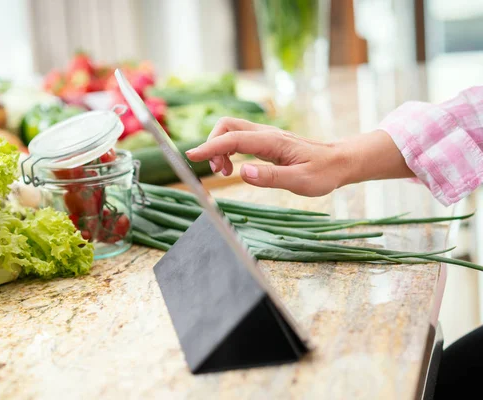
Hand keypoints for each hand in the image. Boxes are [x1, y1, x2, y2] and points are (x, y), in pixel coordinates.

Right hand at [185, 117, 413, 196]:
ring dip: (220, 148)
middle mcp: (266, 134)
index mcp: (271, 142)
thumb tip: (242, 172)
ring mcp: (265, 136)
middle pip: (227, 126)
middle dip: (213, 145)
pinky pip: (239, 139)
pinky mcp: (266, 142)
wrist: (339, 161)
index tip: (192, 157)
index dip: (210, 147)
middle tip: (217, 171)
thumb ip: (271, 177)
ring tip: (225, 172)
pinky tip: (234, 168)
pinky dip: (228, 150)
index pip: (232, 139)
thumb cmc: (323, 173)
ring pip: (231, 131)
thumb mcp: (300, 181)